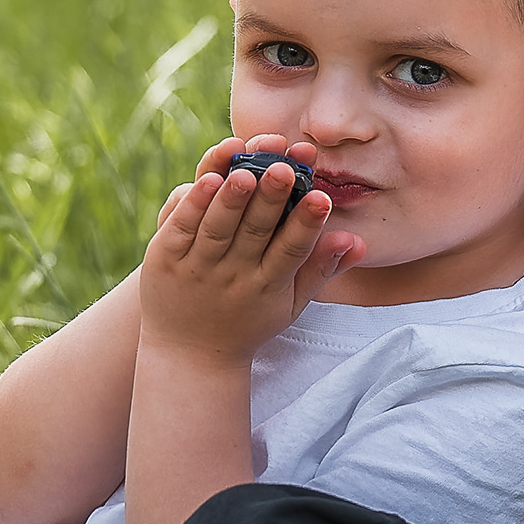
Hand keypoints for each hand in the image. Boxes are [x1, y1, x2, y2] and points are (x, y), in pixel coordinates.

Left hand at [138, 139, 361, 366]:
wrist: (190, 354)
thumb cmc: (248, 321)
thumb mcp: (290, 304)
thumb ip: (322, 269)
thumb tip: (357, 240)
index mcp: (269, 286)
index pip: (293, 250)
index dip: (308, 224)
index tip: (322, 197)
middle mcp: (235, 276)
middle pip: (255, 232)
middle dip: (272, 200)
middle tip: (285, 169)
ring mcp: (199, 267)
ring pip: (218, 228)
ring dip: (232, 198)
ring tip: (246, 170)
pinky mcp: (165, 259)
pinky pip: (182, 227)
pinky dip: (194, 203)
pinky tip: (208, 178)